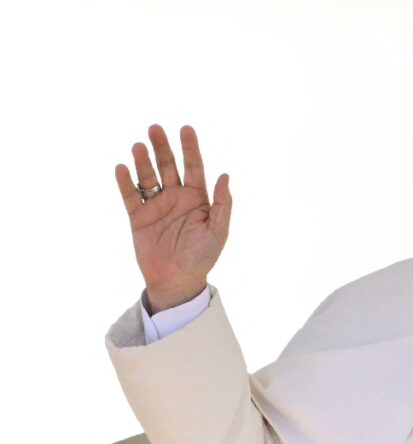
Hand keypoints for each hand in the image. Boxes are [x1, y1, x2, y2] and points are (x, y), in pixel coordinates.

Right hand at [114, 124, 231, 312]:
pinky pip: (130, 196)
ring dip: (143, 161)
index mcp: (197, 198)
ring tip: (138, 146)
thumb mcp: (218, 231)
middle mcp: (176, 197)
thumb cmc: (202, 257)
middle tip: (155, 128)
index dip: (190, 148)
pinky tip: (122, 167)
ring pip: (148, 177)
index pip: (194, 166)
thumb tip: (225, 175)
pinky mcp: (138, 217)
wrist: (177, 280)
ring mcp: (156, 205)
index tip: (186, 129)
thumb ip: (222, 203)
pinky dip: (125, 182)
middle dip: (162, 147)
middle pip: (168, 165)